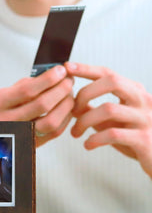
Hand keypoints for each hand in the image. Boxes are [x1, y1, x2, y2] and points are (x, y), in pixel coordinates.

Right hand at [0, 65, 73, 146]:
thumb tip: (58, 73)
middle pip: (42, 105)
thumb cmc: (8, 105)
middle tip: (68, 81)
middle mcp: (7, 120)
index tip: (61, 70)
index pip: (27, 90)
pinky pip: (55, 132)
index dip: (48, 79)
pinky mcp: (33, 144)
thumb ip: (31, 82)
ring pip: (51, 122)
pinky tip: (66, 107)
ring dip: (65, 105)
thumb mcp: (11, 90)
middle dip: (60, 90)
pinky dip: (65, 117)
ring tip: (69, 94)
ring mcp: (20, 134)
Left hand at [66, 62, 151, 177]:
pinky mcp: (144, 139)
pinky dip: (95, 139)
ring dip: (85, 120)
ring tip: (75, 133)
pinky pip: (114, 134)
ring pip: (109, 109)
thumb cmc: (134, 138)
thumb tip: (71, 104)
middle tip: (71, 110)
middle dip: (85, 93)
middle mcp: (143, 101)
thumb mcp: (113, 121)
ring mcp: (146, 119)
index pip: (108, 73)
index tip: (67, 67)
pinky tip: (88, 145)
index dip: (86, 69)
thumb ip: (94, 111)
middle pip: (112, 82)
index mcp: (134, 92)